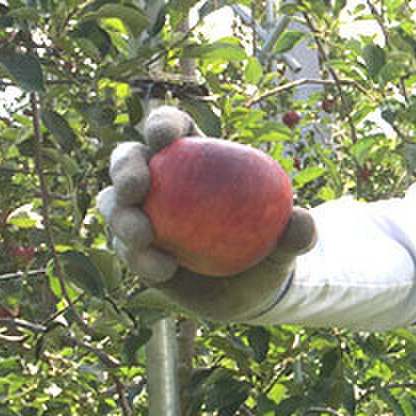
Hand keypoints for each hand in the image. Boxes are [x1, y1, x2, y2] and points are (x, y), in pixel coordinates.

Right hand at [96, 105, 315, 319]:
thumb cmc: (268, 250)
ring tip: (145, 237)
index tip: (166, 138)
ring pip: (113, 204)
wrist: (249, 291)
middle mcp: (159, 181)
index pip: (172, 129)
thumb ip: (297, 232)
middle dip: (124, 167)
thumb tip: (301, 221)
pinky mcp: (132, 250)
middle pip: (127, 159)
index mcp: (194, 159)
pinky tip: (164, 270)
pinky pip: (125, 248)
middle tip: (137, 188)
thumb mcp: (289, 242)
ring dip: (122, 218)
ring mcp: (140, 214)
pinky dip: (139, 258)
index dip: (162, 124)